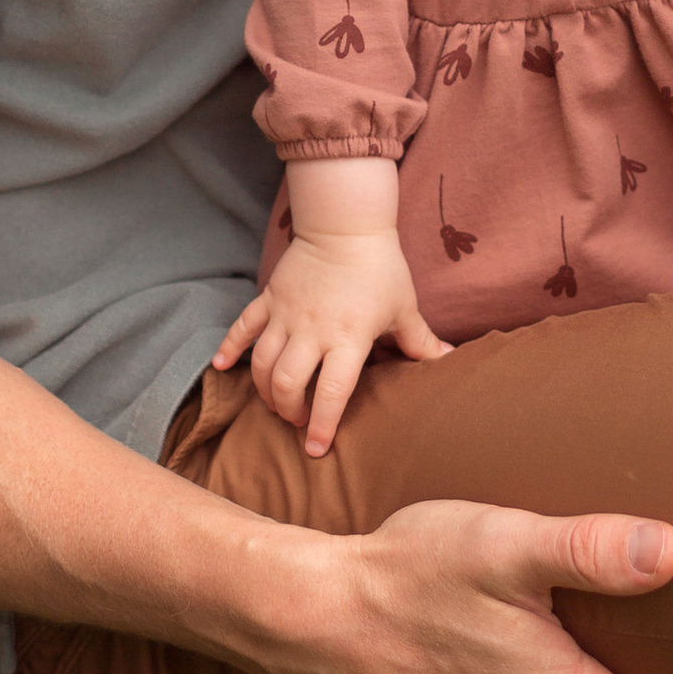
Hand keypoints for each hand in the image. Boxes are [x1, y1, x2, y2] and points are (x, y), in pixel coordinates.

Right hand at [212, 227, 449, 455]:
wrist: (346, 223)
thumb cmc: (381, 267)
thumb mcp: (405, 307)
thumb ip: (422, 341)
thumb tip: (451, 361)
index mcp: (349, 338)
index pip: (331, 392)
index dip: (322, 425)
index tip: (316, 450)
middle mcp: (312, 330)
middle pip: (286, 383)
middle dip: (289, 410)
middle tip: (298, 419)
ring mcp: (286, 314)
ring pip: (261, 363)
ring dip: (264, 390)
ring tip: (276, 403)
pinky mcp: (269, 298)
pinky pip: (242, 328)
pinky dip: (228, 349)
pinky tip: (220, 368)